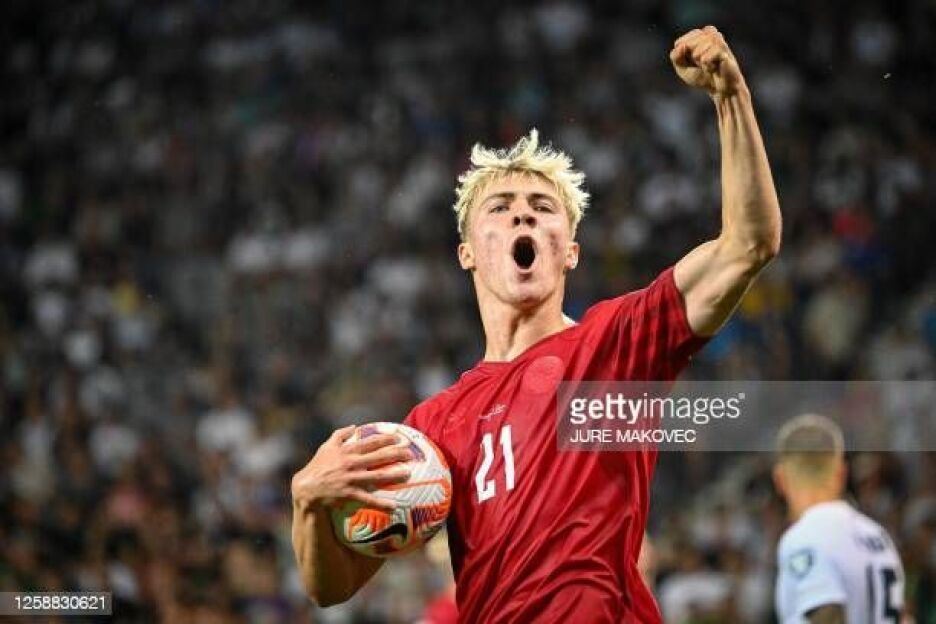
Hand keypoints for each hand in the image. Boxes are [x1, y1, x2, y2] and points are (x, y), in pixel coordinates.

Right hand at [291, 426, 411, 510]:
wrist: (306, 488)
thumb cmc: (317, 466)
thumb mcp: (326, 447)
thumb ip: (340, 435)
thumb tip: (354, 426)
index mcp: (346, 451)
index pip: (370, 442)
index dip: (385, 438)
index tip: (399, 437)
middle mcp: (351, 463)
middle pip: (378, 456)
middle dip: (395, 453)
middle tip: (410, 453)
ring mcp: (351, 479)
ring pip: (376, 476)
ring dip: (393, 475)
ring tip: (408, 474)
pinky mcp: (349, 494)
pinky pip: (368, 499)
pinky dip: (381, 503)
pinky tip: (394, 506)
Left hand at [670, 26, 745, 96]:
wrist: (719, 90)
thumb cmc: (702, 77)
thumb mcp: (682, 69)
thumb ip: (675, 57)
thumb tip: (682, 46)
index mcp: (698, 36)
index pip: (679, 43)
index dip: (682, 58)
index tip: (691, 64)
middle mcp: (709, 34)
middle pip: (688, 44)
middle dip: (691, 59)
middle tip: (701, 65)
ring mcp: (718, 41)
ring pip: (698, 48)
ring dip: (700, 60)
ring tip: (707, 66)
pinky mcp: (724, 51)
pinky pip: (706, 57)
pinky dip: (707, 66)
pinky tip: (713, 68)